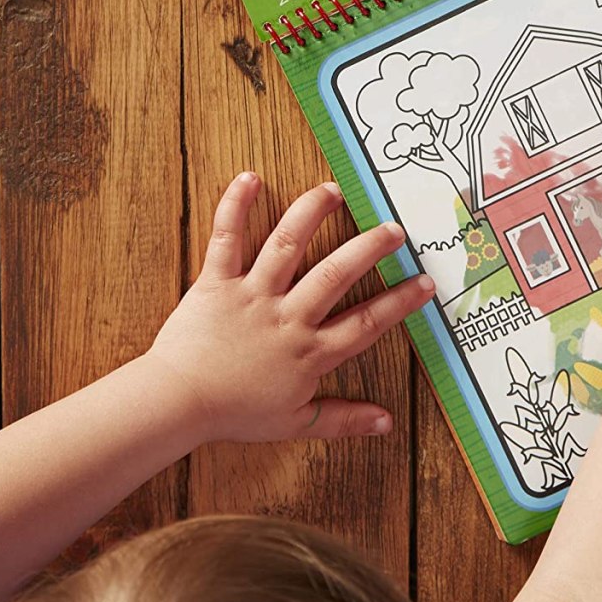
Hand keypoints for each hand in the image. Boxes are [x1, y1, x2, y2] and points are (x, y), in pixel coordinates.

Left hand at [147, 173, 434, 443]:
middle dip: (369, 248)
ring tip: (334, 190)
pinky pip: (227, 239)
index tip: (425, 282)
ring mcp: (252, 295)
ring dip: (312, 213)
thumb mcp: (295, 422)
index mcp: (309, 351)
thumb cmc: (234, 413)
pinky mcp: (216, 281)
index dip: (399, 302)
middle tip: (394, 227)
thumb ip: (343, 420)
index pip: (365, 323)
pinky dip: (235, 206)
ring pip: (287, 246)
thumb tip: (386, 423)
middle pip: (336, 275)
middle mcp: (288, 317)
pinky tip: (249, 178)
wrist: (176, 404)